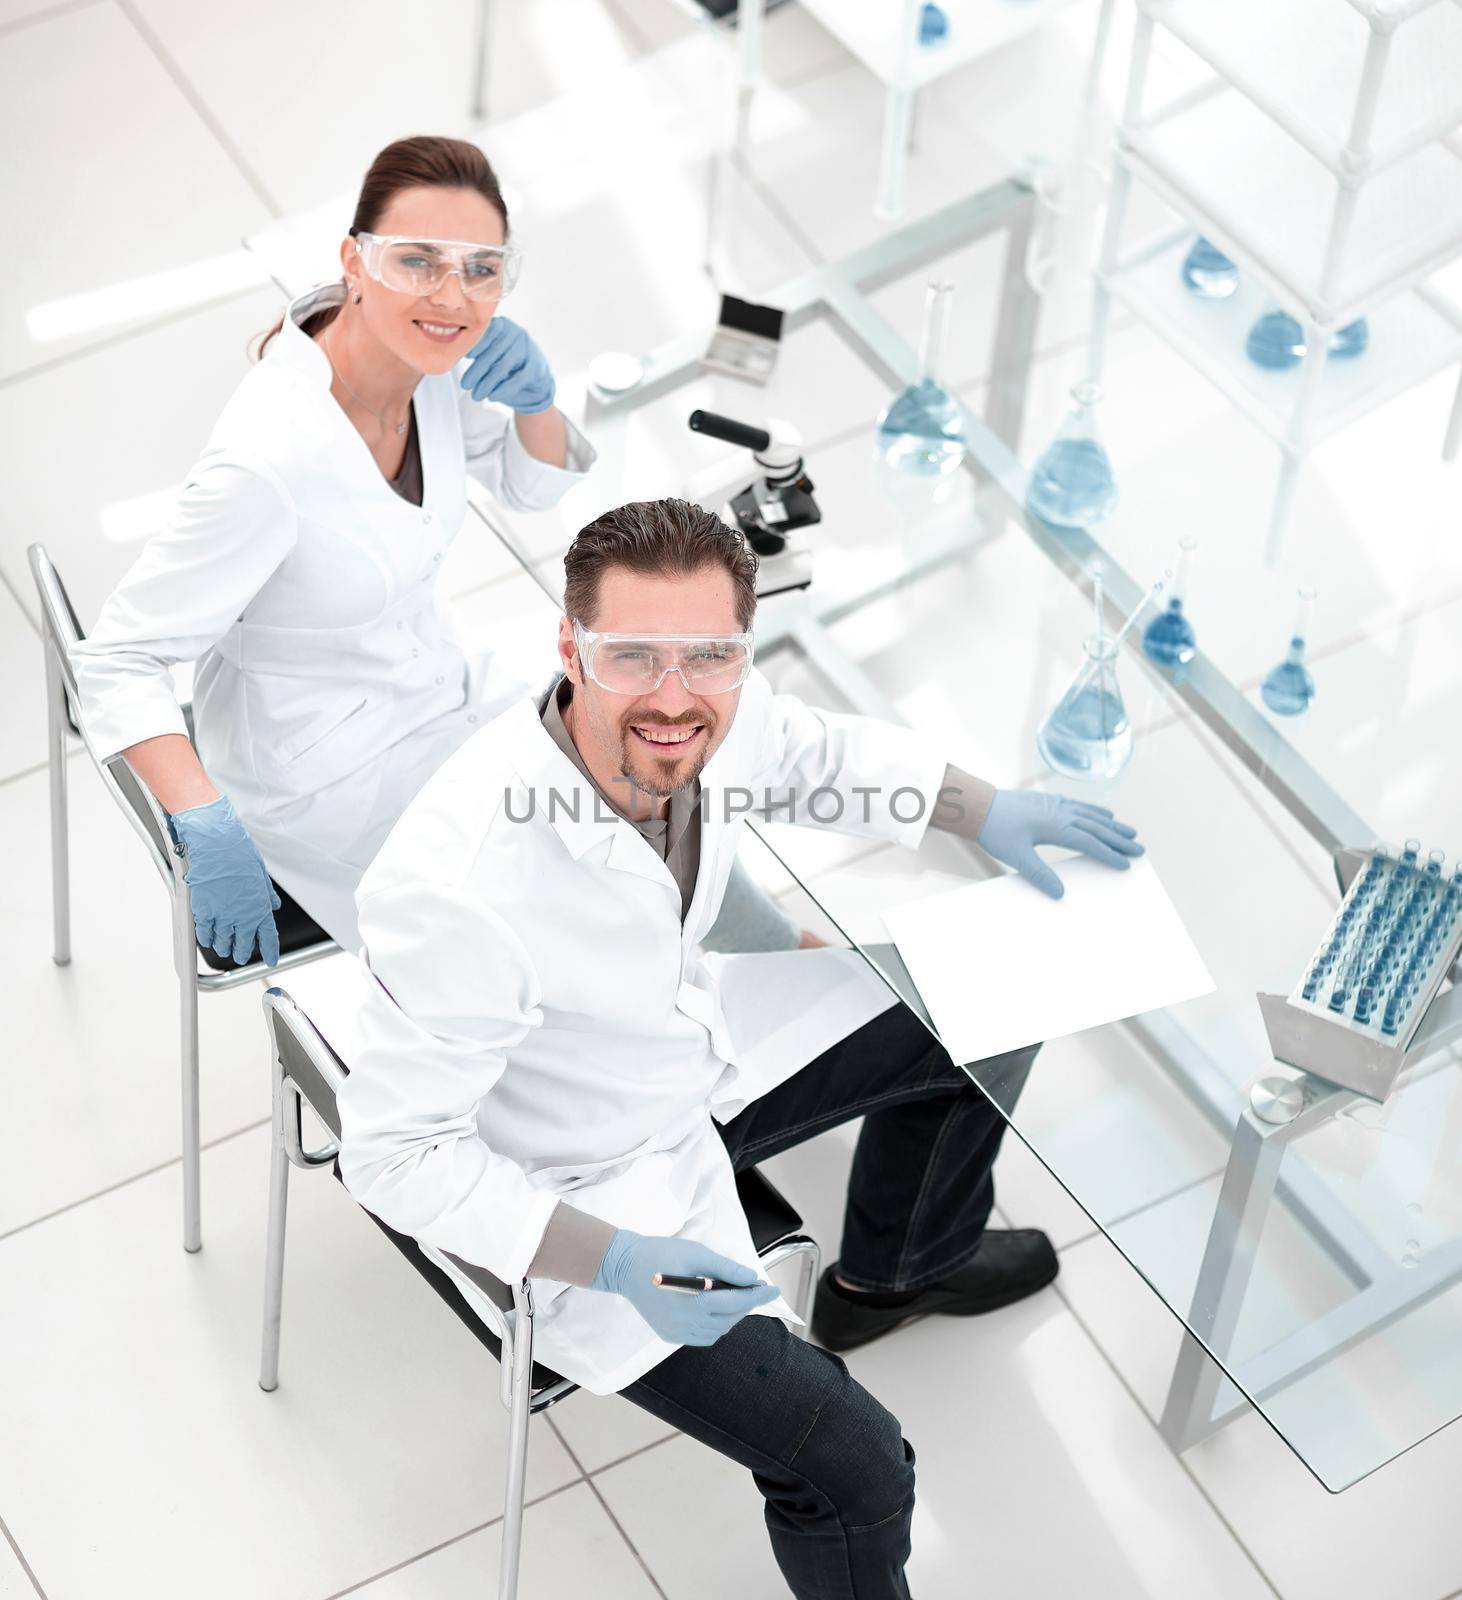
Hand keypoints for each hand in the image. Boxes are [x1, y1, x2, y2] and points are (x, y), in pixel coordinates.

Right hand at [169, 796, 280, 964]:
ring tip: (224, 949)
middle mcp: (242, 915)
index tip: (270, 960)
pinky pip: (204, 932)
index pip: (268, 937)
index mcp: (260, 906)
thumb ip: (267, 894)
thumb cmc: (239, 853)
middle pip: (244, 943)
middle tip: (241, 956)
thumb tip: (274, 904)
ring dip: (224, 947)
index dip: (269, 951)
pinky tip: (207, 939)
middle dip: (243, 952)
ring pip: (223, 941)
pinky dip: (206, 938)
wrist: (218, 844)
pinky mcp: (203, 911)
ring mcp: (222, 915)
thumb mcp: (261, 874)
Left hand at [459, 317, 555, 413]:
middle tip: (465, 385)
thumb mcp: (492, 351)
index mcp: (502, 325)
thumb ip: (477, 348)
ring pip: (503, 366)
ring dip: (487, 383)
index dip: (476, 343)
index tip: (465, 356)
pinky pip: (517, 379)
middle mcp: (516, 334)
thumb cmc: (507, 363)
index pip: (488, 331)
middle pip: (493, 352)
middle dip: (477, 370)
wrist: (535, 379)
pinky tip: (492, 396)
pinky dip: (503, 389)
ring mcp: (528, 350)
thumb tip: (453, 354)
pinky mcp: (535, 368)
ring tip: (476, 395)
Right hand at [590, 1230, 777, 1346]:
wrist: (624, 1266)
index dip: (756, 1296)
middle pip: (728, 1320)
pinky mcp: (669, 1336)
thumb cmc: (660, 1254)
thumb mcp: (696, 1253)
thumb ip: (726, 1268)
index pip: (734, 1304)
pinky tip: (715, 1309)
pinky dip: (715, 1325)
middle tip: (754, 1288)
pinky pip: (701, 1336)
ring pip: (716, 1332)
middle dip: (745, 1304)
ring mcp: (676, 1334)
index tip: (773, 1289)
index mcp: (692, 1303)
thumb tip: (752, 1279)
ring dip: (731, 1316)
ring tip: (735, 1296)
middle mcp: (684, 1325)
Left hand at [975, 789, 1143, 899]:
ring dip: (1112, 824)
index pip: (1089, 842)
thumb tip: (1059, 893)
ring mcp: (1055, 804)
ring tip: (1130, 832)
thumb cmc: (994, 830)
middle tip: (1140, 849)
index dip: (1109, 854)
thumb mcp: (1015, 856)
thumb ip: (1039, 874)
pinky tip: (1105, 813)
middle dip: (1119, 839)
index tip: (1126, 864)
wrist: (978, 805)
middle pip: (1097, 827)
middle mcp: (1060, 813)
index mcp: (1055, 827)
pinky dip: (1095, 810)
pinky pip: (1079, 804)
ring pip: (1091, 815)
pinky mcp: (1048, 800)